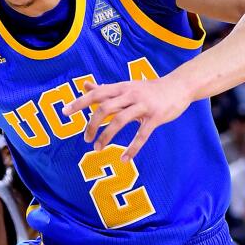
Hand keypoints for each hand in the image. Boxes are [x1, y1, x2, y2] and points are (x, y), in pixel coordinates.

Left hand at [62, 76, 192, 160]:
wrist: (179, 86)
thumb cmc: (150, 88)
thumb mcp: (127, 86)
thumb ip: (105, 88)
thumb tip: (84, 85)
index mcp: (121, 87)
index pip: (96, 93)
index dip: (79, 102)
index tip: (64, 113)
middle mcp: (130, 95)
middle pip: (105, 107)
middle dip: (92, 124)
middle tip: (85, 139)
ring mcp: (144, 106)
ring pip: (120, 121)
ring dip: (106, 136)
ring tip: (98, 149)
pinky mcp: (156, 117)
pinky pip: (142, 135)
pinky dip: (132, 148)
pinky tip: (124, 159)